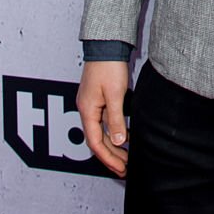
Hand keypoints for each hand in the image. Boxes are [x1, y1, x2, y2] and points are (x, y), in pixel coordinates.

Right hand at [77, 61, 129, 176]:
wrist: (106, 45)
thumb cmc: (108, 67)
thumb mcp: (114, 95)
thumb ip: (116, 119)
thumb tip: (119, 141)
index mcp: (87, 110)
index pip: (95, 142)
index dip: (108, 158)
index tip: (120, 168)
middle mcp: (87, 109)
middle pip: (97, 140)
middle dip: (111, 156)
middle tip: (125, 168)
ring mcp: (92, 104)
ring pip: (100, 132)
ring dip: (113, 146)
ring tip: (126, 157)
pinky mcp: (98, 98)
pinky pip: (104, 122)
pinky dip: (114, 132)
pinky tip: (126, 136)